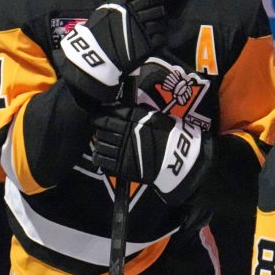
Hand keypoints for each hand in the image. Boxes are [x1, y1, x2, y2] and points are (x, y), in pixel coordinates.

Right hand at [55, 0, 166, 102]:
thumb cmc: (96, 32)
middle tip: (158, 9)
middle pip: (155, 4)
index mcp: (124, 4)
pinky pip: (161, 38)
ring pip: (160, 21)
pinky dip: (160, 36)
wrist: (94, 54)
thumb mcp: (105, 10)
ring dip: (160, 22)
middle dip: (158, 5)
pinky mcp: (147, 45)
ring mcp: (142, 29)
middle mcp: (135, 14)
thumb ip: (121, 0)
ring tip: (158, 25)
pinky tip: (156, 38)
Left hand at [92, 105, 209, 204]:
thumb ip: (136, 113)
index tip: (97, 118)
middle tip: (102, 133)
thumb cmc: (169, 136)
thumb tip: (119, 108)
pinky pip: (102, 161)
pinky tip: (103, 157)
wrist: (177, 160)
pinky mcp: (121, 167)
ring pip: (100, 145)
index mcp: (131, 119)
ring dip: (100, 144)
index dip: (98, 117)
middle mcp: (124, 133)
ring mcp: (121, 150)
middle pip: (101, 131)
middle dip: (100, 132)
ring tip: (103, 145)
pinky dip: (100, 158)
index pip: (105, 116)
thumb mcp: (155, 117)